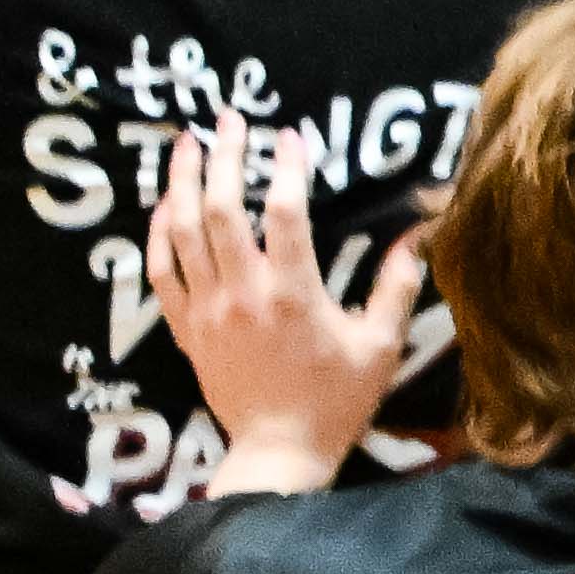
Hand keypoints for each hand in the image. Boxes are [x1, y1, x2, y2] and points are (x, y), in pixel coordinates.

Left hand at [148, 114, 423, 481]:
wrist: (279, 453)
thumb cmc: (336, 401)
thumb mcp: (380, 346)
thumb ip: (397, 287)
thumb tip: (417, 237)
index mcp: (293, 294)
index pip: (284, 212)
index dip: (286, 166)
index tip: (292, 135)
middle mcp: (243, 293)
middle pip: (220, 207)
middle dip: (223, 156)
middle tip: (229, 120)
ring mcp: (207, 309)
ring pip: (181, 231)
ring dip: (181, 181)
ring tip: (186, 143)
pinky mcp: (185, 327)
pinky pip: (159, 270)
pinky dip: (157, 233)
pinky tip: (164, 205)